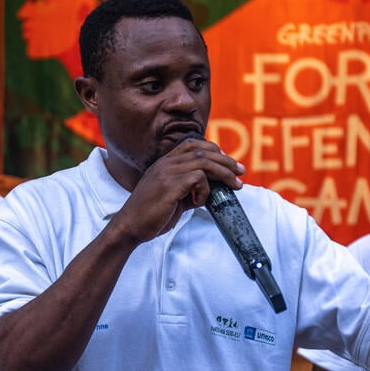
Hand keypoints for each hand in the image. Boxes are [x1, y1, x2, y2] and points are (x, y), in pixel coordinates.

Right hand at [112, 137, 243, 243]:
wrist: (130, 226)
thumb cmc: (150, 215)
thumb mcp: (172, 197)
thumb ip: (189, 189)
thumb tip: (211, 189)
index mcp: (165, 163)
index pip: (192, 144)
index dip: (213, 150)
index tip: (227, 162)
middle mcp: (166, 163)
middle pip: (203, 151)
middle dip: (226, 160)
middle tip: (240, 172)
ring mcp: (167, 173)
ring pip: (204, 162)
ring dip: (224, 173)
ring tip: (235, 185)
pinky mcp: (169, 186)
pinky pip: (198, 179)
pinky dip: (205, 190)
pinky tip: (199, 202)